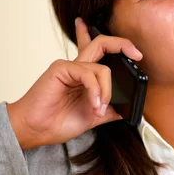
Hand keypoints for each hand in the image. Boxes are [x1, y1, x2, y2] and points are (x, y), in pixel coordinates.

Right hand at [7, 17, 142, 149]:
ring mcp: (69, 66)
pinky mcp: (61, 68)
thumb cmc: (57, 123)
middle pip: (102, 44)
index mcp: (84, 76)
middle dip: (123, 44)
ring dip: (106, 91)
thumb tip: (128, 109)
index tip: (137, 55)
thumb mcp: (93, 117)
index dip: (118, 47)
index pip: (101, 53)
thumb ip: (109, 109)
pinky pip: (89, 74)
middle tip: (137, 55)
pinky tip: (93, 105)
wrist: (36, 131)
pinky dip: (96, 91)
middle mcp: (78, 67)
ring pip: (102, 68)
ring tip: (99, 109)